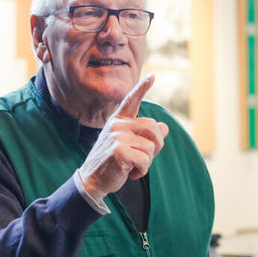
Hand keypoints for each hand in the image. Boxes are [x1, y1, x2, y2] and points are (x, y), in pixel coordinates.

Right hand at [78, 75, 168, 200]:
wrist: (92, 180)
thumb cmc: (112, 163)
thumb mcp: (130, 146)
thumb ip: (146, 136)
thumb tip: (165, 127)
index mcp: (119, 120)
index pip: (131, 100)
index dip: (142, 87)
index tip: (153, 76)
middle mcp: (117, 124)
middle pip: (154, 128)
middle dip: (156, 147)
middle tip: (142, 159)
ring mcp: (117, 136)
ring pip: (151, 146)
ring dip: (147, 162)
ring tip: (132, 166)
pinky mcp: (118, 150)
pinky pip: (145, 159)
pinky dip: (142, 171)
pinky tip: (129, 173)